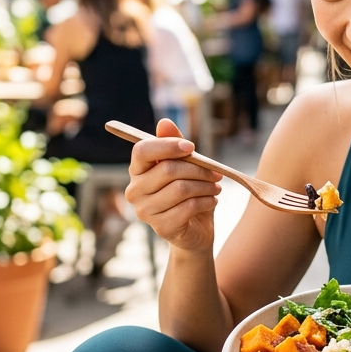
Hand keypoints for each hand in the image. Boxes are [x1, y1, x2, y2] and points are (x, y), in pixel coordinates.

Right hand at [123, 118, 221, 251]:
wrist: (194, 229)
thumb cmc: (188, 193)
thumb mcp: (185, 166)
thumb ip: (175, 145)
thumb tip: (165, 122)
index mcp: (137, 171)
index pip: (142, 150)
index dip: (168, 145)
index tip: (191, 147)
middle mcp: (135, 191)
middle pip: (168, 170)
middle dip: (198, 169)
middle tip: (216, 173)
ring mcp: (145, 211)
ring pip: (181, 189)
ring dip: (206, 186)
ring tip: (216, 187)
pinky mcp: (161, 227)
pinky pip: (188, 207)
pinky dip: (206, 201)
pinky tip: (212, 201)